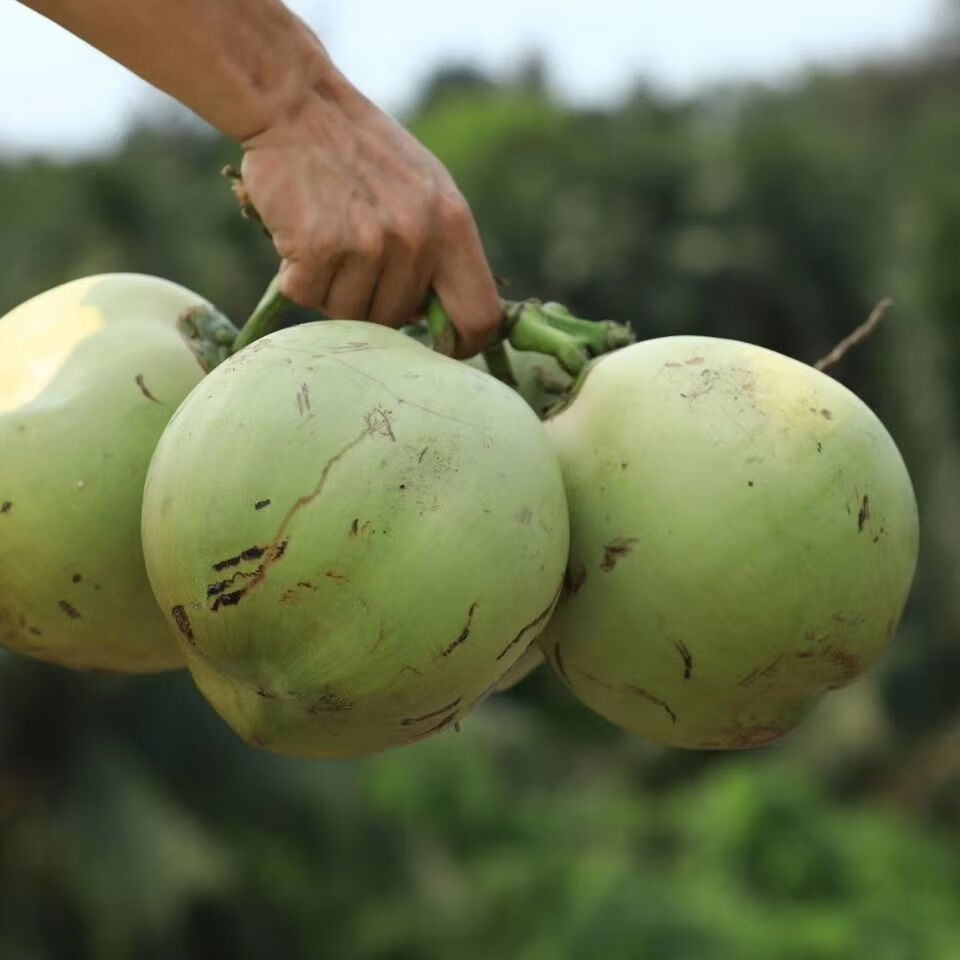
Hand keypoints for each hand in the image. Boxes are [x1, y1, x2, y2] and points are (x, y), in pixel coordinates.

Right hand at [240, 83, 500, 356]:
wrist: (297, 104)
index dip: (458, 345)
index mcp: (453, 224)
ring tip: (327, 239)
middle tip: (352, 259)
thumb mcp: (425, 191)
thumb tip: (442, 323)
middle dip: (372, 304)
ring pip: (351, 315)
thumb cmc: (362, 152)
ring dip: (331, 290)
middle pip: (397, 321)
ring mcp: (369, 244)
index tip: (436, 348)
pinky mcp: (319, 247)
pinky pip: (307, 296)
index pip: (478, 317)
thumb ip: (440, 252)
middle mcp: (417, 237)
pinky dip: (296, 276)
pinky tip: (299, 234)